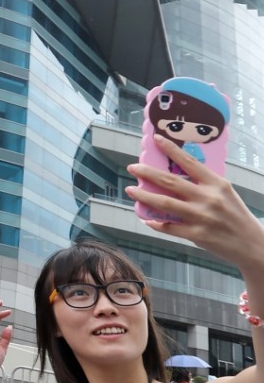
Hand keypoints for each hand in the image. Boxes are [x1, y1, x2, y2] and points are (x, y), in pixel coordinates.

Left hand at [127, 135, 263, 268]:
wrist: (252, 244)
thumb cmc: (236, 215)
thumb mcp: (225, 193)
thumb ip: (203, 184)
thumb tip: (173, 175)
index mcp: (216, 184)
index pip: (190, 162)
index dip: (171, 149)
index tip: (156, 139)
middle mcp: (208, 198)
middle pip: (171, 182)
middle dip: (148, 173)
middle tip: (132, 167)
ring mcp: (202, 217)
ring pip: (165, 203)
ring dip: (144, 196)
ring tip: (131, 189)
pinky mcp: (197, 235)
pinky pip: (169, 227)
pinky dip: (155, 223)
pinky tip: (146, 219)